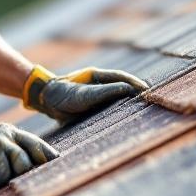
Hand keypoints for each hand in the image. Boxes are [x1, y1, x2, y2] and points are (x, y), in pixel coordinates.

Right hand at [0, 122, 58, 195]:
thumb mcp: (3, 144)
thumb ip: (21, 151)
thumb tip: (49, 168)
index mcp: (13, 133)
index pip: (37, 146)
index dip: (47, 160)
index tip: (52, 173)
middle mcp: (3, 137)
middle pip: (24, 165)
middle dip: (17, 179)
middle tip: (6, 184)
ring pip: (4, 177)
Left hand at [23, 65, 148, 123]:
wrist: (45, 101)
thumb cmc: (63, 95)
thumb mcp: (85, 95)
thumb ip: (106, 92)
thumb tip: (129, 90)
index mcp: (97, 75)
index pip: (122, 78)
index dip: (136, 84)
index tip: (148, 91)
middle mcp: (98, 83)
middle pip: (121, 86)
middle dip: (135, 92)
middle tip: (150, 101)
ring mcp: (94, 93)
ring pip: (115, 96)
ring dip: (127, 102)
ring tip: (142, 110)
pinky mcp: (91, 103)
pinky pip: (108, 105)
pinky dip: (117, 110)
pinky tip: (124, 119)